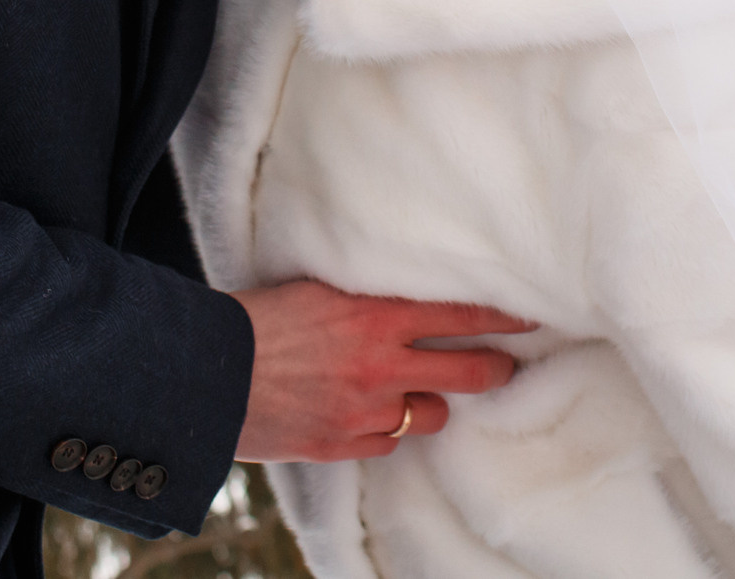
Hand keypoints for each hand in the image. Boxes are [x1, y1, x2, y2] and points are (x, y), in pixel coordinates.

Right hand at [231, 280, 535, 462]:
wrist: (203, 373)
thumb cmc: (254, 320)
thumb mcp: (315, 290)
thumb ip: (364, 298)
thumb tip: (400, 294)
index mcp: (374, 316)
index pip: (461, 314)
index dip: (503, 317)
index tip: (530, 317)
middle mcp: (379, 364)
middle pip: (468, 372)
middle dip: (495, 369)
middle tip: (505, 365)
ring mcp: (364, 410)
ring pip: (432, 414)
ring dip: (430, 402)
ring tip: (416, 390)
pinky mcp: (341, 444)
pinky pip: (388, 442)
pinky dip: (385, 430)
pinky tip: (368, 415)